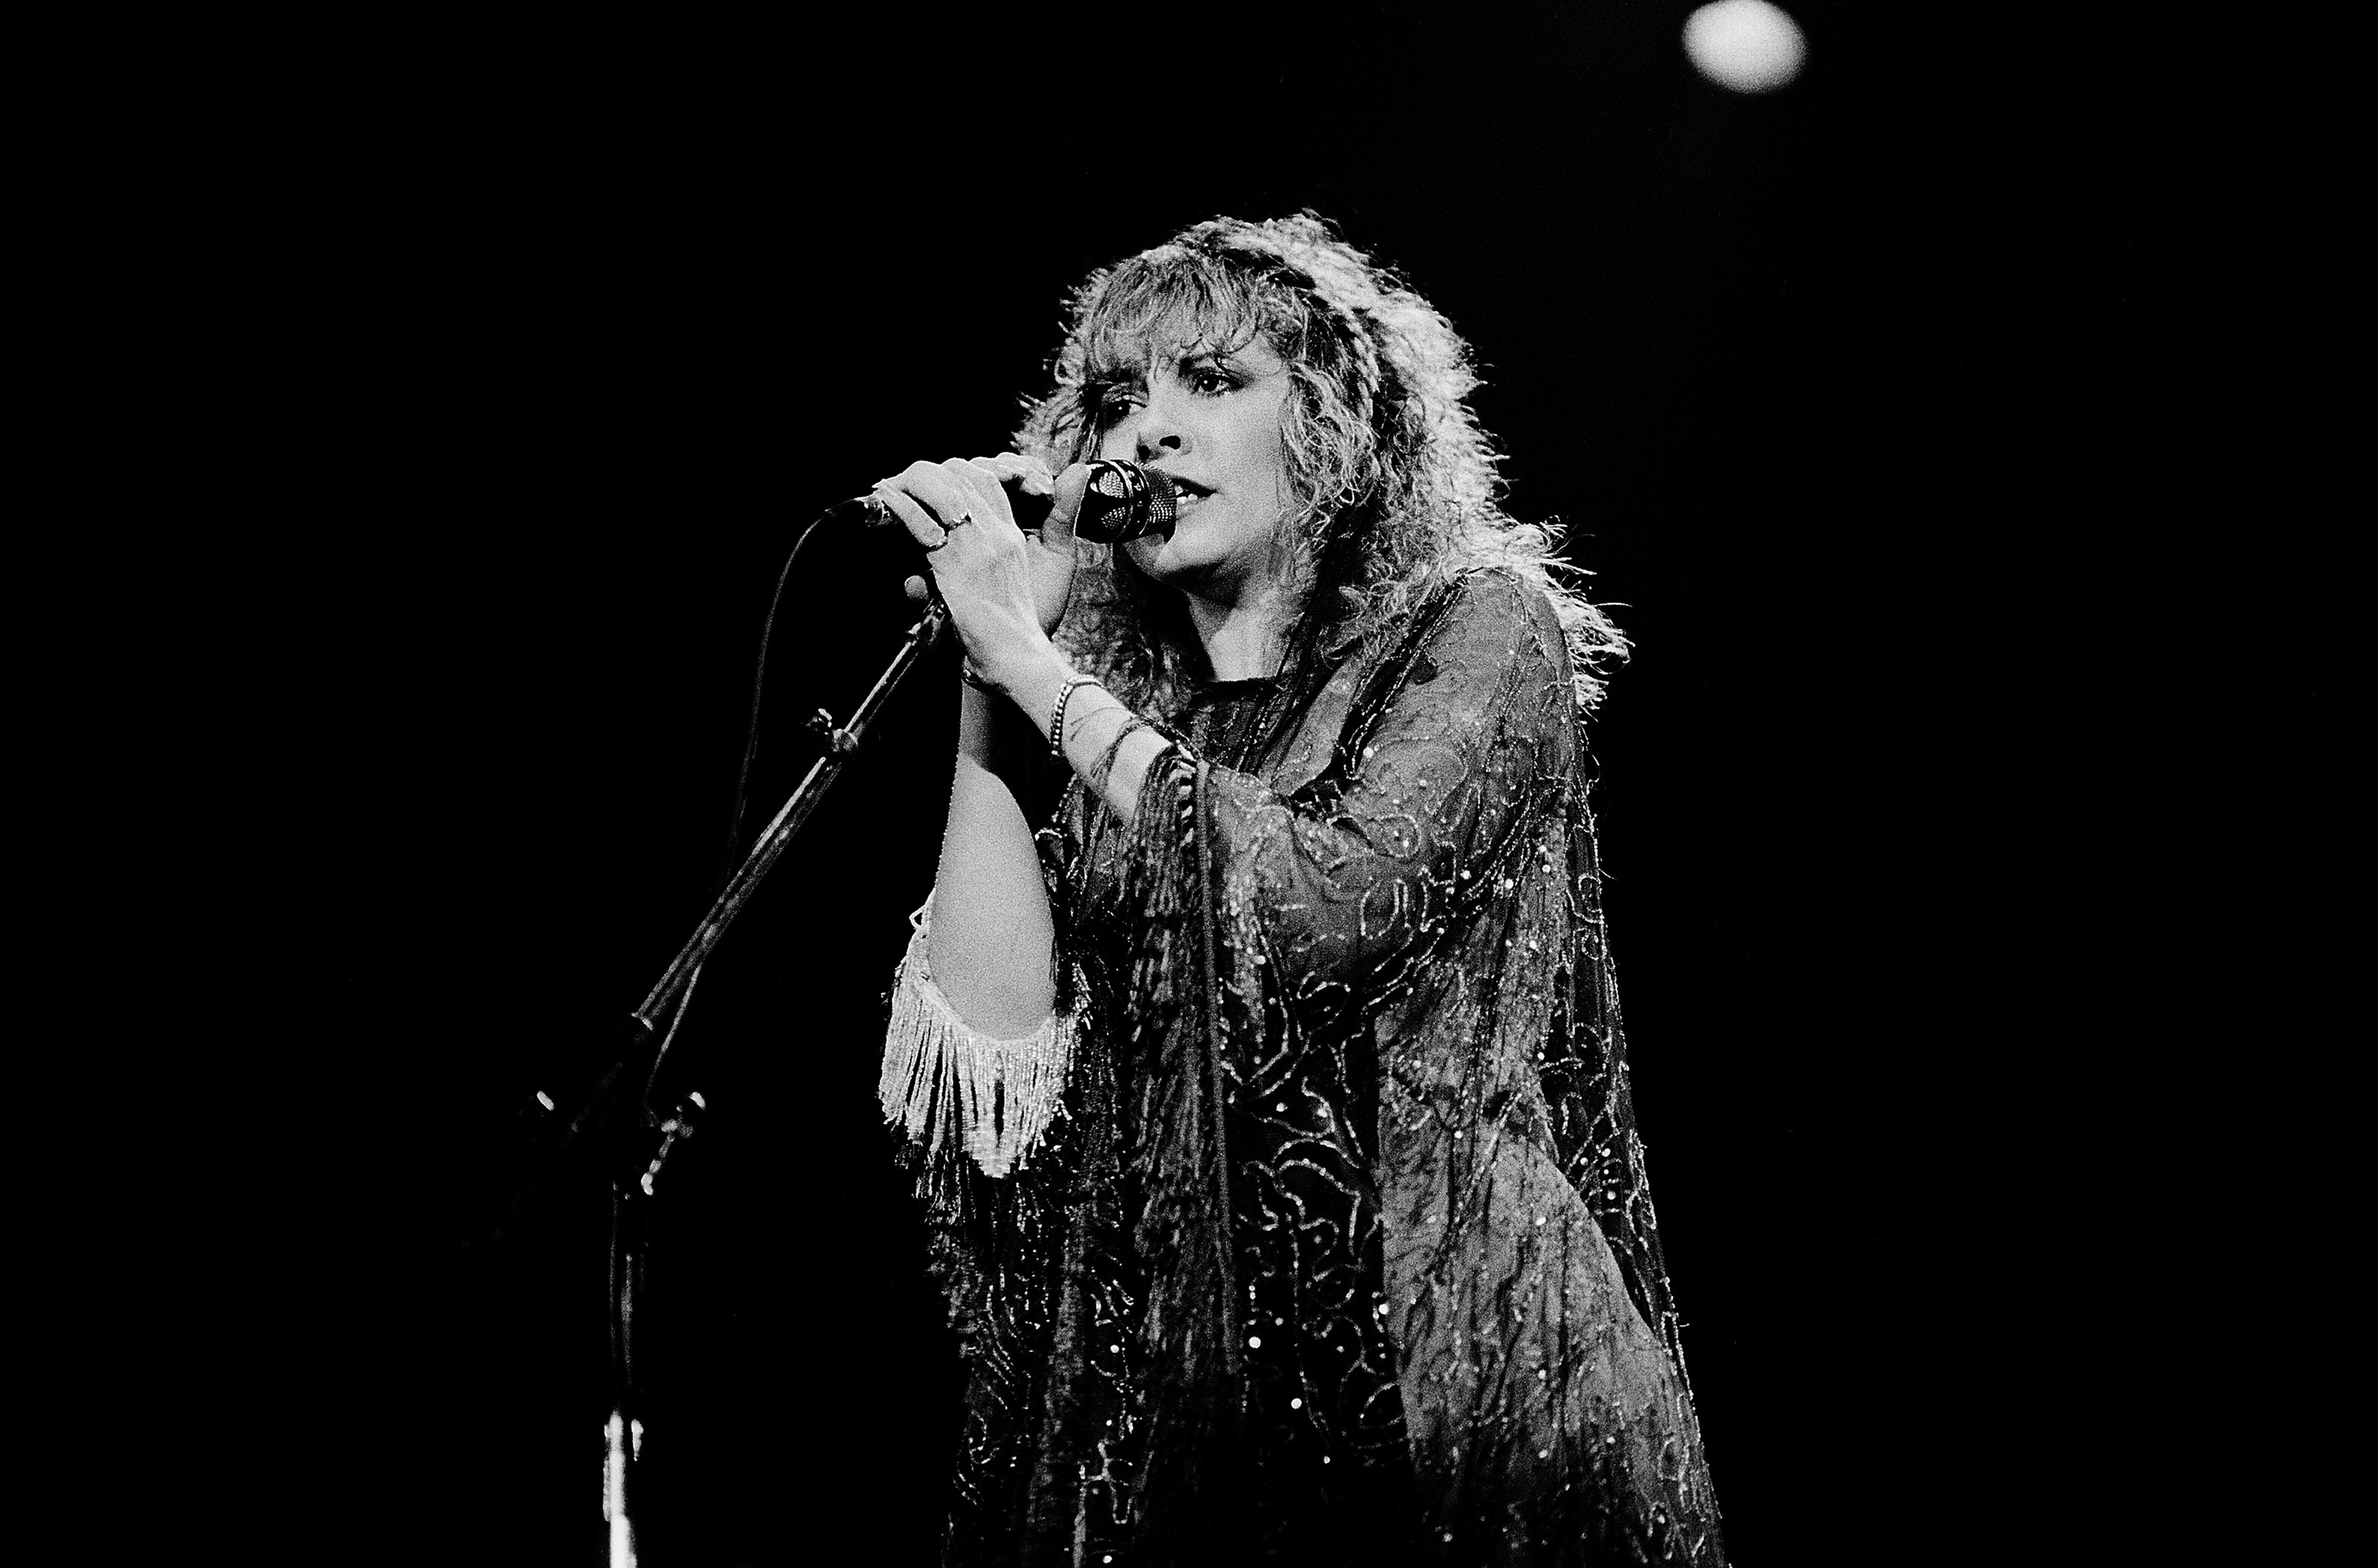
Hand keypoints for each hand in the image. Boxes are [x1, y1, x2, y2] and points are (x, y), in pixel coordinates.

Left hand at [876, 455, 1090, 690]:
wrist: (1017, 659)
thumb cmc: (1005, 633)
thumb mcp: (1003, 587)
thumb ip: (975, 566)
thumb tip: (919, 575)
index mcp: (1010, 538)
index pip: (987, 481)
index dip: (955, 472)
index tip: (928, 481)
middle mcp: (998, 536)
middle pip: (965, 474)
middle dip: (929, 473)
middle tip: (901, 483)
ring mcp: (979, 548)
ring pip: (945, 488)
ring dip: (912, 483)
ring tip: (887, 488)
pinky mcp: (958, 567)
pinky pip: (923, 524)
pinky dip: (901, 508)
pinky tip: (886, 500)